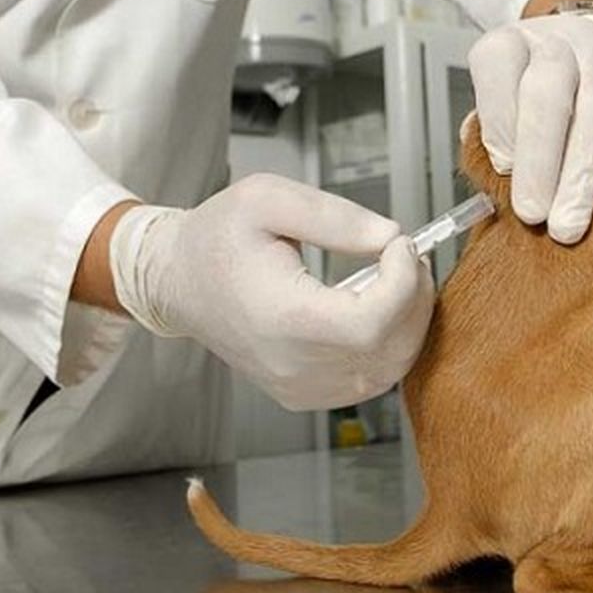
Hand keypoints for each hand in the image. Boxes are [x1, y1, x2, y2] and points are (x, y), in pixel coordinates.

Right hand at [108, 174, 434, 410]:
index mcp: (282, 318)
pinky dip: (389, 344)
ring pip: (388, 369)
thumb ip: (335, 216)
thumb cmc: (216, 239)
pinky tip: (378, 307)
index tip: (400, 245)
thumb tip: (388, 236)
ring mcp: (299, 387)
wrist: (178, 281)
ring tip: (395, 276)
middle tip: (405, 255)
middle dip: (414, 297)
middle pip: (389, 349)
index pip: (372, 322)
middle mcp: (292, 365)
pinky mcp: (304, 394)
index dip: (403, 283)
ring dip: (408, 322)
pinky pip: (370, 379)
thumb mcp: (267, 198)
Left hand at [468, 12, 592, 243]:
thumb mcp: (506, 101)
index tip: (502, 171)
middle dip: (537, 158)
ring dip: (582, 172)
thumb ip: (494, 135)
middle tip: (532, 215)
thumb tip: (493, 175)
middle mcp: (561, 41)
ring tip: (569, 224)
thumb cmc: (546, 93)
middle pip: (547, 91)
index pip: (497, 68)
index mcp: (514, 43)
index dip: (496, 122)